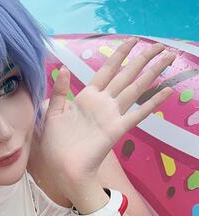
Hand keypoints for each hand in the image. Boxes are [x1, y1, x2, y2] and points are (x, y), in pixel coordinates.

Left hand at [39, 38, 175, 187]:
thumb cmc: (55, 144)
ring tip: (168, 58)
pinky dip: (153, 102)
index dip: (119, 55)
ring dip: (152, 73)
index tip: (132, 41)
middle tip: (160, 45)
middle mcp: (103, 104)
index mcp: (87, 98)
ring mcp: (111, 115)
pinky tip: (167, 90)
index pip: (106, 71)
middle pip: (126, 75)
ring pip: (135, 89)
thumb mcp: (52, 114)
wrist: (62, 168)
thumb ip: (59, 92)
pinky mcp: (117, 129)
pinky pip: (138, 113)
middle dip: (143, 59)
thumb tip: (64, 68)